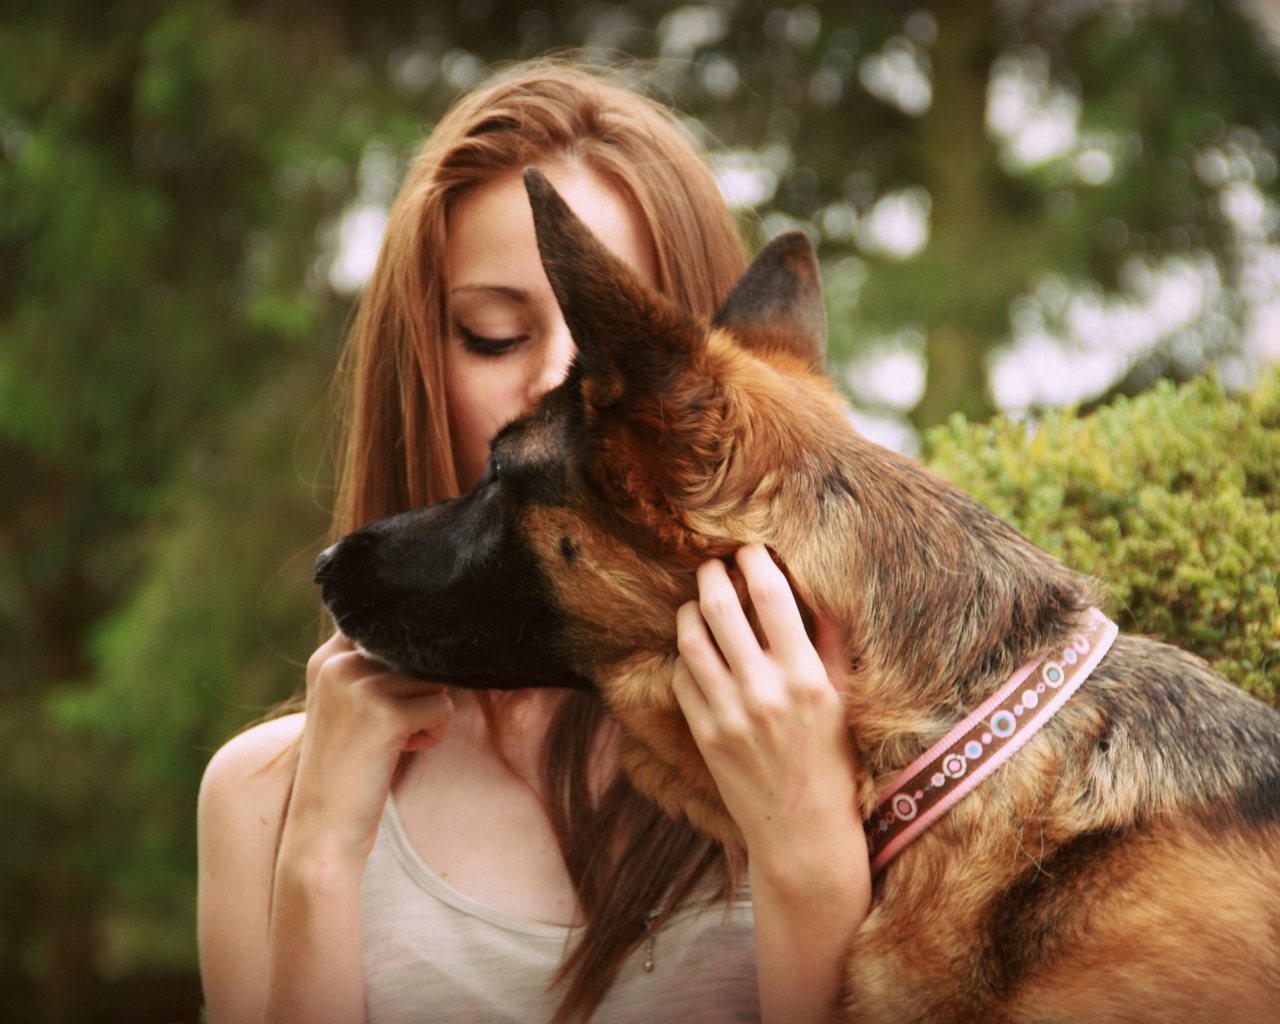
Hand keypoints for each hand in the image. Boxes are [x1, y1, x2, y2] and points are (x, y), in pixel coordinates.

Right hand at [289, 633, 454, 864]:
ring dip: (428, 712)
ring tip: (395, 739)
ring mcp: (360, 686)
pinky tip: (402, 751)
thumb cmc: (350, 764)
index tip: (398, 692)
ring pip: (435, 678)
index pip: (389, 626)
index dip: (409, 652)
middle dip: (420, 689)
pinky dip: (434, 734)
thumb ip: (376, 664)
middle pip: (417, 652)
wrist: (324, 828)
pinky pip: (443, 708)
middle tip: (391, 726)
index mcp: (327, 656)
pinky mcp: (386, 714)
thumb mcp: (351, 702)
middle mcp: (339, 663)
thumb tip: (438, 632)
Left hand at [671, 545, 860, 866]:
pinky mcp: (703, 734)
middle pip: (720, 606)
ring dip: (690, 609)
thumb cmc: (832, 764)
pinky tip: (698, 651)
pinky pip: (680, 677)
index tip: (752, 550)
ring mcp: (727, 713)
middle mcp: (763, 691)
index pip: (772, 596)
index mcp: (805, 677)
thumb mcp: (843, 701)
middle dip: (712, 574)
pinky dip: (685, 656)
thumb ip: (830, 645)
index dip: (756, 562)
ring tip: (700, 602)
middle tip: (714, 564)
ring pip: (690, 638)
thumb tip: (824, 591)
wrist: (803, 835)